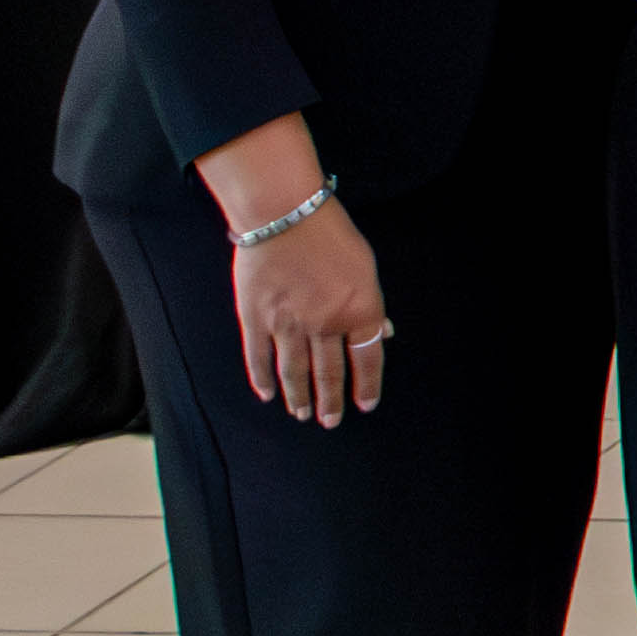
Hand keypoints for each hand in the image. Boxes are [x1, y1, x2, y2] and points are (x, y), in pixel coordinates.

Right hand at [231, 198, 392, 424]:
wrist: (284, 214)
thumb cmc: (331, 233)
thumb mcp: (366, 266)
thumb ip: (371, 303)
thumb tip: (381, 332)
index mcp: (359, 311)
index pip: (367, 359)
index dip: (367, 385)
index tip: (365, 404)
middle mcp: (325, 325)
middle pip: (330, 372)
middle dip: (331, 400)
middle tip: (330, 422)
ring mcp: (287, 325)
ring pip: (294, 371)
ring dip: (299, 396)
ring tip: (303, 414)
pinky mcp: (255, 318)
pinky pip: (259, 356)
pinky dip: (262, 377)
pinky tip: (267, 393)